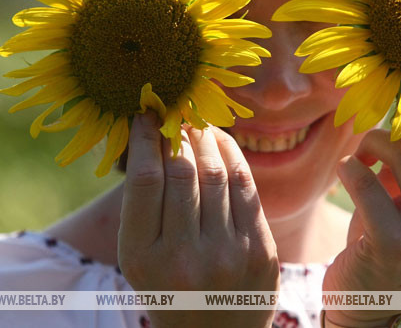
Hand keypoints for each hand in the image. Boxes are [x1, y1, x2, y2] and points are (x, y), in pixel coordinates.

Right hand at [118, 112, 279, 327]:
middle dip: (178, 133)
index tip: (145, 115)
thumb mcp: (139, 258)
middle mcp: (185, 258)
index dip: (147, 138)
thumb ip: (143, 205)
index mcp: (142, 259)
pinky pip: (246, 188)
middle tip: (174, 112)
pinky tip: (222, 142)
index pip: (145, 180)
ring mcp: (227, 255)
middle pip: (182, 171)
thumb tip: (152, 134)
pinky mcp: (260, 252)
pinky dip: (233, 156)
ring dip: (207, 137)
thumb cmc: (169, 288)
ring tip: (197, 123)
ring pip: (217, 173)